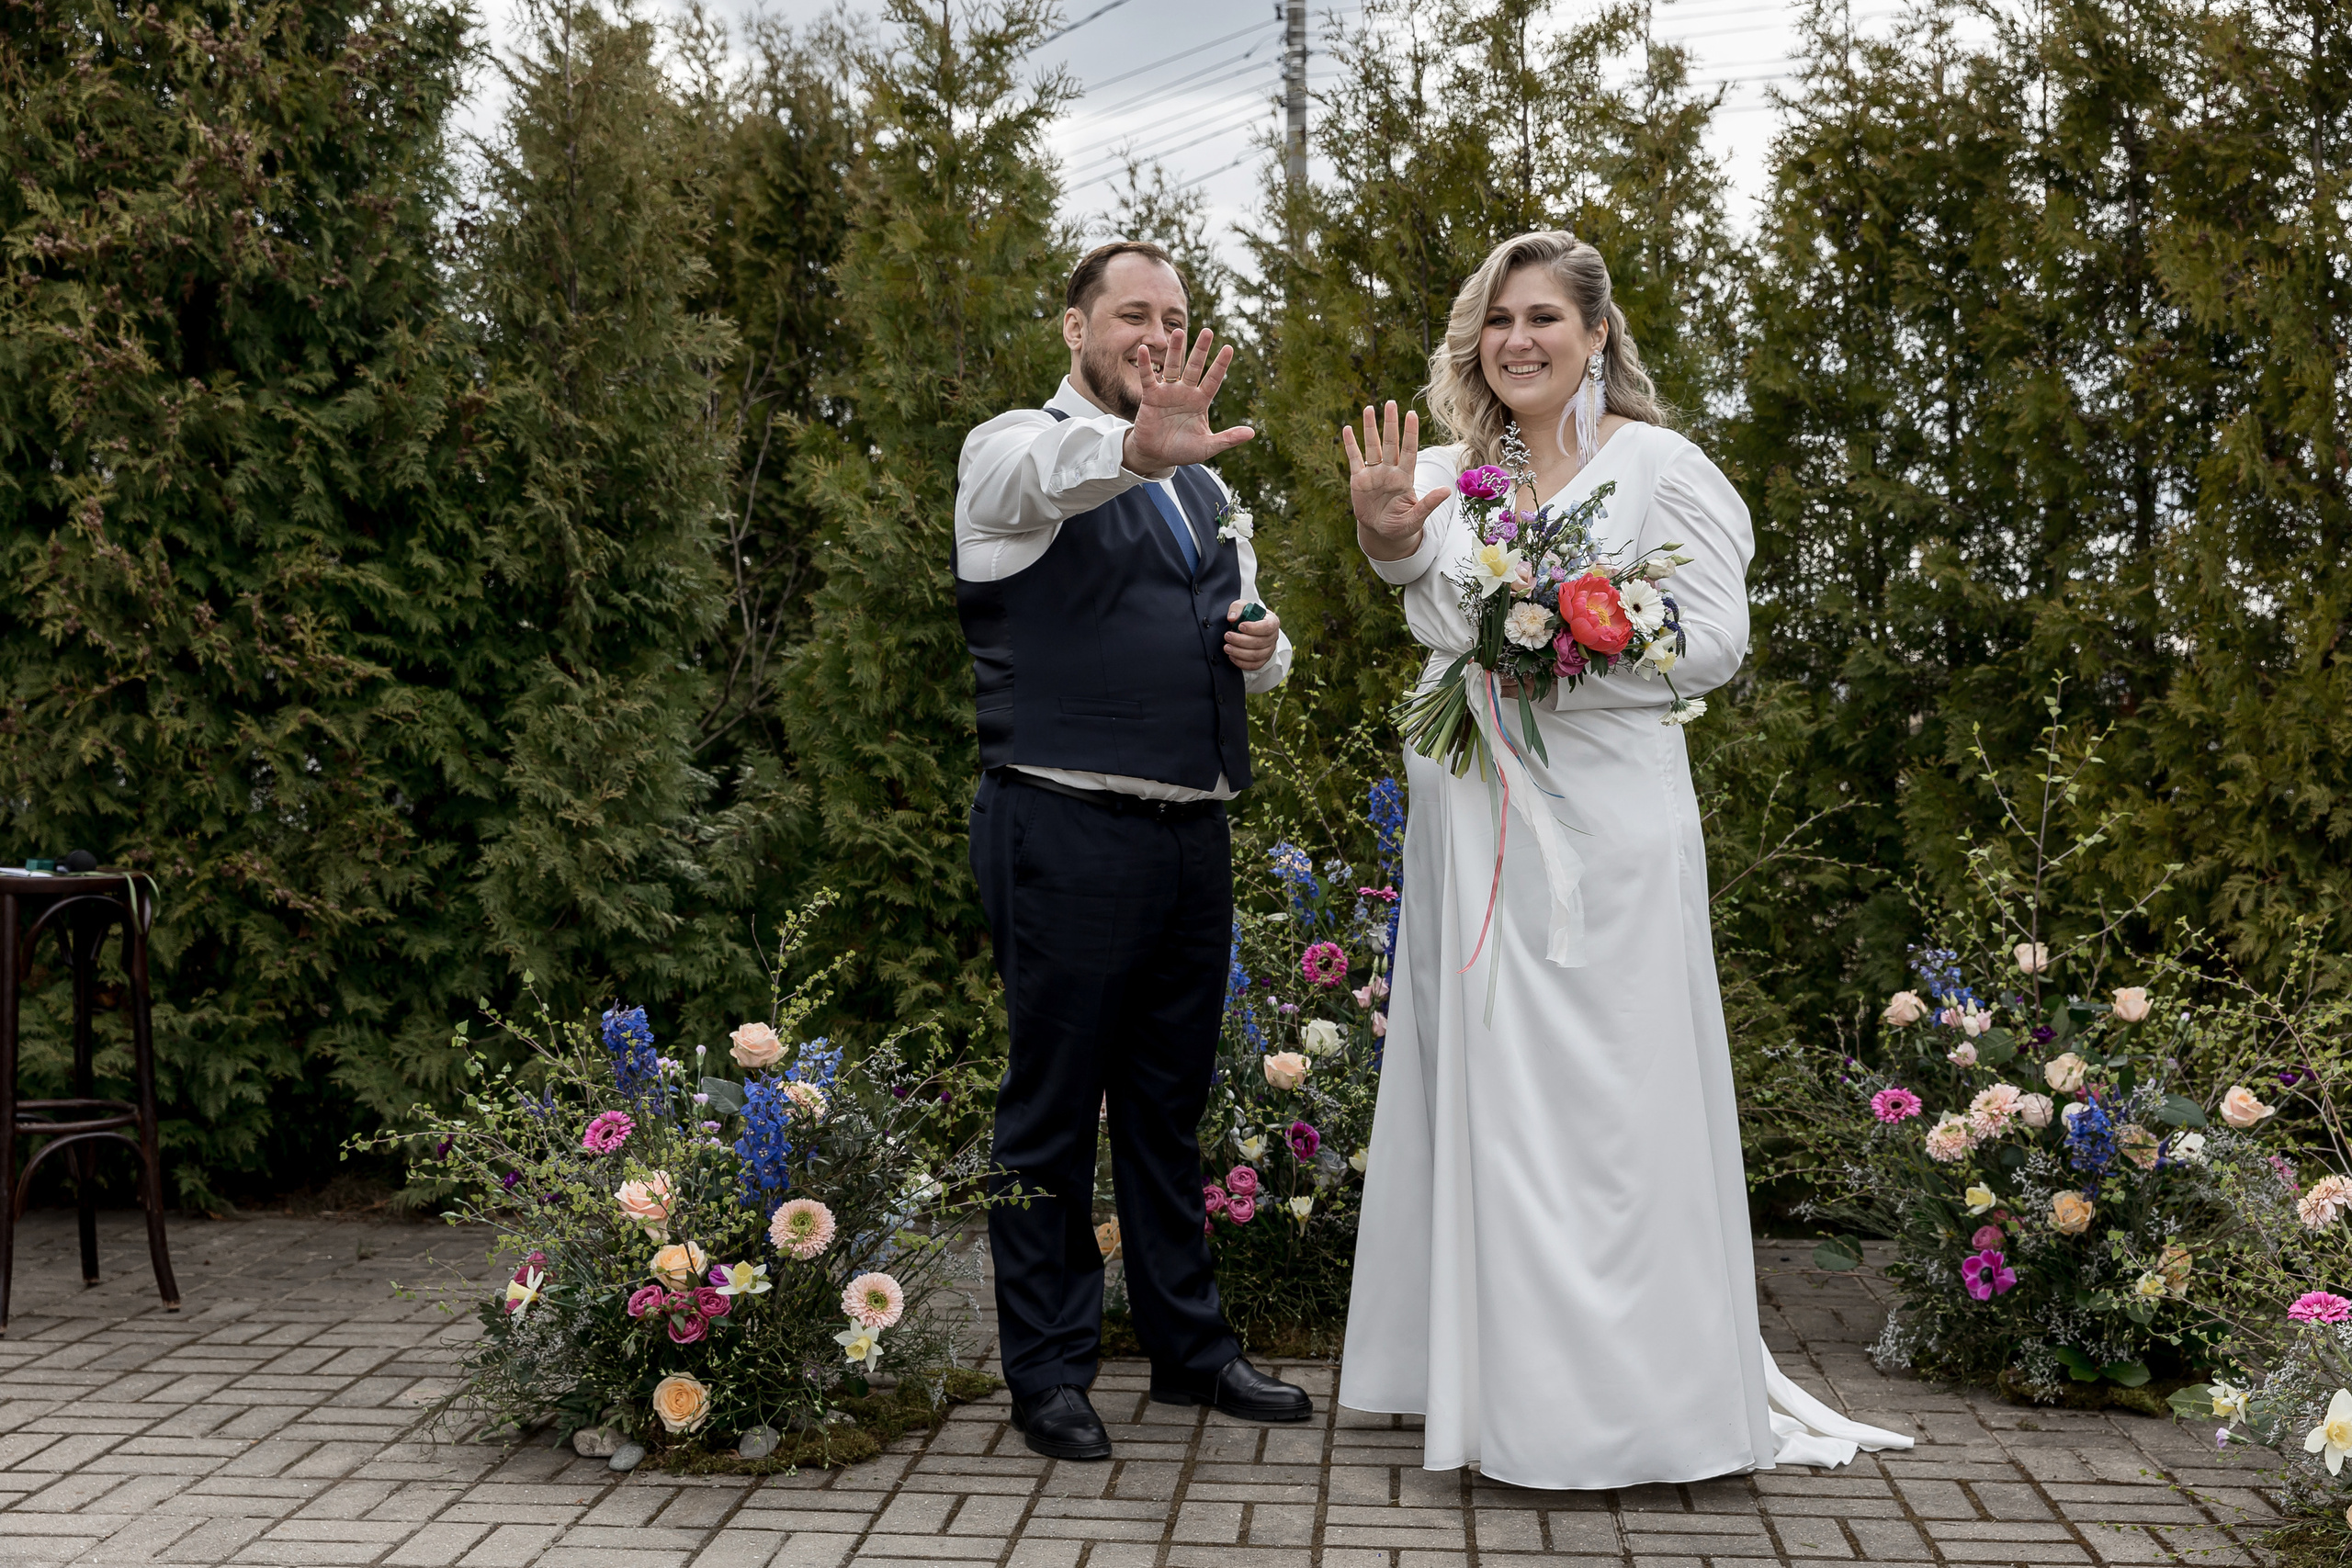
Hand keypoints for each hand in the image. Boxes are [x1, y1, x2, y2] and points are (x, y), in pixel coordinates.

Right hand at [1122, 329, 1255, 474]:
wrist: (1157, 456)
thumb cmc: (1183, 450)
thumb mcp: (1207, 447)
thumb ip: (1228, 439)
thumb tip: (1251, 433)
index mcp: (1201, 402)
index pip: (1214, 379)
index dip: (1220, 365)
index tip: (1229, 348)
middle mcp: (1186, 393)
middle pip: (1194, 367)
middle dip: (1201, 350)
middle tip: (1208, 331)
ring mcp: (1168, 393)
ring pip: (1172, 367)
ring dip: (1175, 350)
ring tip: (1177, 332)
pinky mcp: (1151, 397)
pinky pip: (1149, 378)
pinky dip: (1146, 365)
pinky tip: (1144, 350)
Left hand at [1224, 600, 1280, 671]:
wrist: (1249, 625)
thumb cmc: (1248, 616)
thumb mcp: (1243, 606)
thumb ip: (1237, 608)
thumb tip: (1232, 617)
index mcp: (1272, 622)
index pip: (1268, 627)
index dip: (1254, 628)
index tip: (1240, 626)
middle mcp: (1273, 637)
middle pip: (1260, 642)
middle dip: (1241, 640)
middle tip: (1228, 636)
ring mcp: (1269, 650)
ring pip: (1256, 655)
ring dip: (1239, 652)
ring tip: (1227, 647)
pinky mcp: (1263, 660)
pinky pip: (1254, 665)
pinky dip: (1242, 662)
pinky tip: (1232, 656)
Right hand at [1343, 401, 1450, 560]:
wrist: (1382, 534)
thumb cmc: (1401, 526)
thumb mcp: (1416, 518)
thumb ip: (1429, 504)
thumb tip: (1447, 491)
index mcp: (1404, 478)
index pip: (1409, 450)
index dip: (1410, 433)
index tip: (1411, 414)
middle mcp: (1390, 471)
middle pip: (1390, 442)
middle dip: (1390, 423)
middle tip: (1390, 403)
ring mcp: (1374, 474)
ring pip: (1372, 446)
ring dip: (1370, 428)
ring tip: (1369, 408)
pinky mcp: (1359, 480)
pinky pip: (1355, 459)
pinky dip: (1351, 445)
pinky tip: (1348, 429)